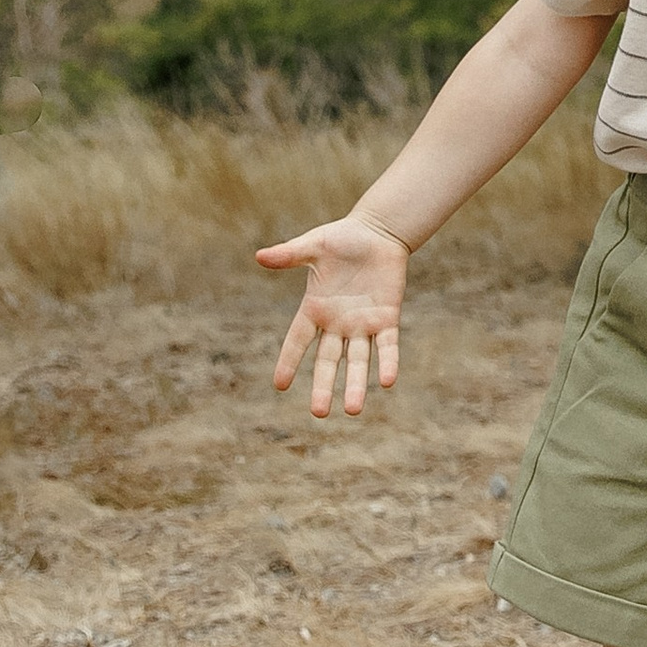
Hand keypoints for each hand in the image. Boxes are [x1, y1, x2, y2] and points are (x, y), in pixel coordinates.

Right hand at [258, 215, 409, 417]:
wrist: (379, 232)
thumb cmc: (343, 238)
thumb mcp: (314, 245)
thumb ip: (290, 255)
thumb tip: (260, 256)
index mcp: (315, 309)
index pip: (298, 341)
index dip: (289, 361)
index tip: (279, 385)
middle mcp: (337, 324)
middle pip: (327, 361)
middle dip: (323, 386)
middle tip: (319, 413)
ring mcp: (363, 324)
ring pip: (357, 360)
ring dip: (355, 384)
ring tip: (352, 410)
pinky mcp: (387, 319)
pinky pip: (387, 345)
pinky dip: (387, 362)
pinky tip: (387, 381)